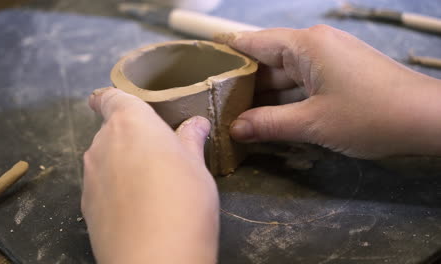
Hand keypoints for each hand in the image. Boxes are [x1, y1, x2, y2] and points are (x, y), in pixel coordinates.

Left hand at [82, 87, 218, 263]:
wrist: (154, 258)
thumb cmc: (183, 199)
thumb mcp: (196, 166)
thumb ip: (190, 140)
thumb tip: (196, 124)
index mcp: (130, 123)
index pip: (110, 98)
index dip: (109, 98)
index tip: (113, 101)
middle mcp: (102, 144)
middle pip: (111, 131)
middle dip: (130, 137)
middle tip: (158, 154)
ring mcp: (90, 176)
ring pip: (105, 160)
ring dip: (122, 164)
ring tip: (151, 185)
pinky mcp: (86, 207)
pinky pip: (101, 187)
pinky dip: (115, 190)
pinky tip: (137, 209)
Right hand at [216, 26, 440, 158]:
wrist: (428, 120)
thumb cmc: (369, 115)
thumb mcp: (313, 123)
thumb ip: (269, 124)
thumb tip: (235, 129)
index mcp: (305, 45)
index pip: (254, 43)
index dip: (226, 52)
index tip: (201, 59)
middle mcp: (315, 46)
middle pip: (268, 61)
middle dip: (244, 84)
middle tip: (216, 105)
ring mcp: (330, 60)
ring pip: (286, 76)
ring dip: (265, 97)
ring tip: (236, 117)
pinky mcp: (340, 75)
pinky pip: (303, 85)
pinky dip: (286, 101)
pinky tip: (269, 119)